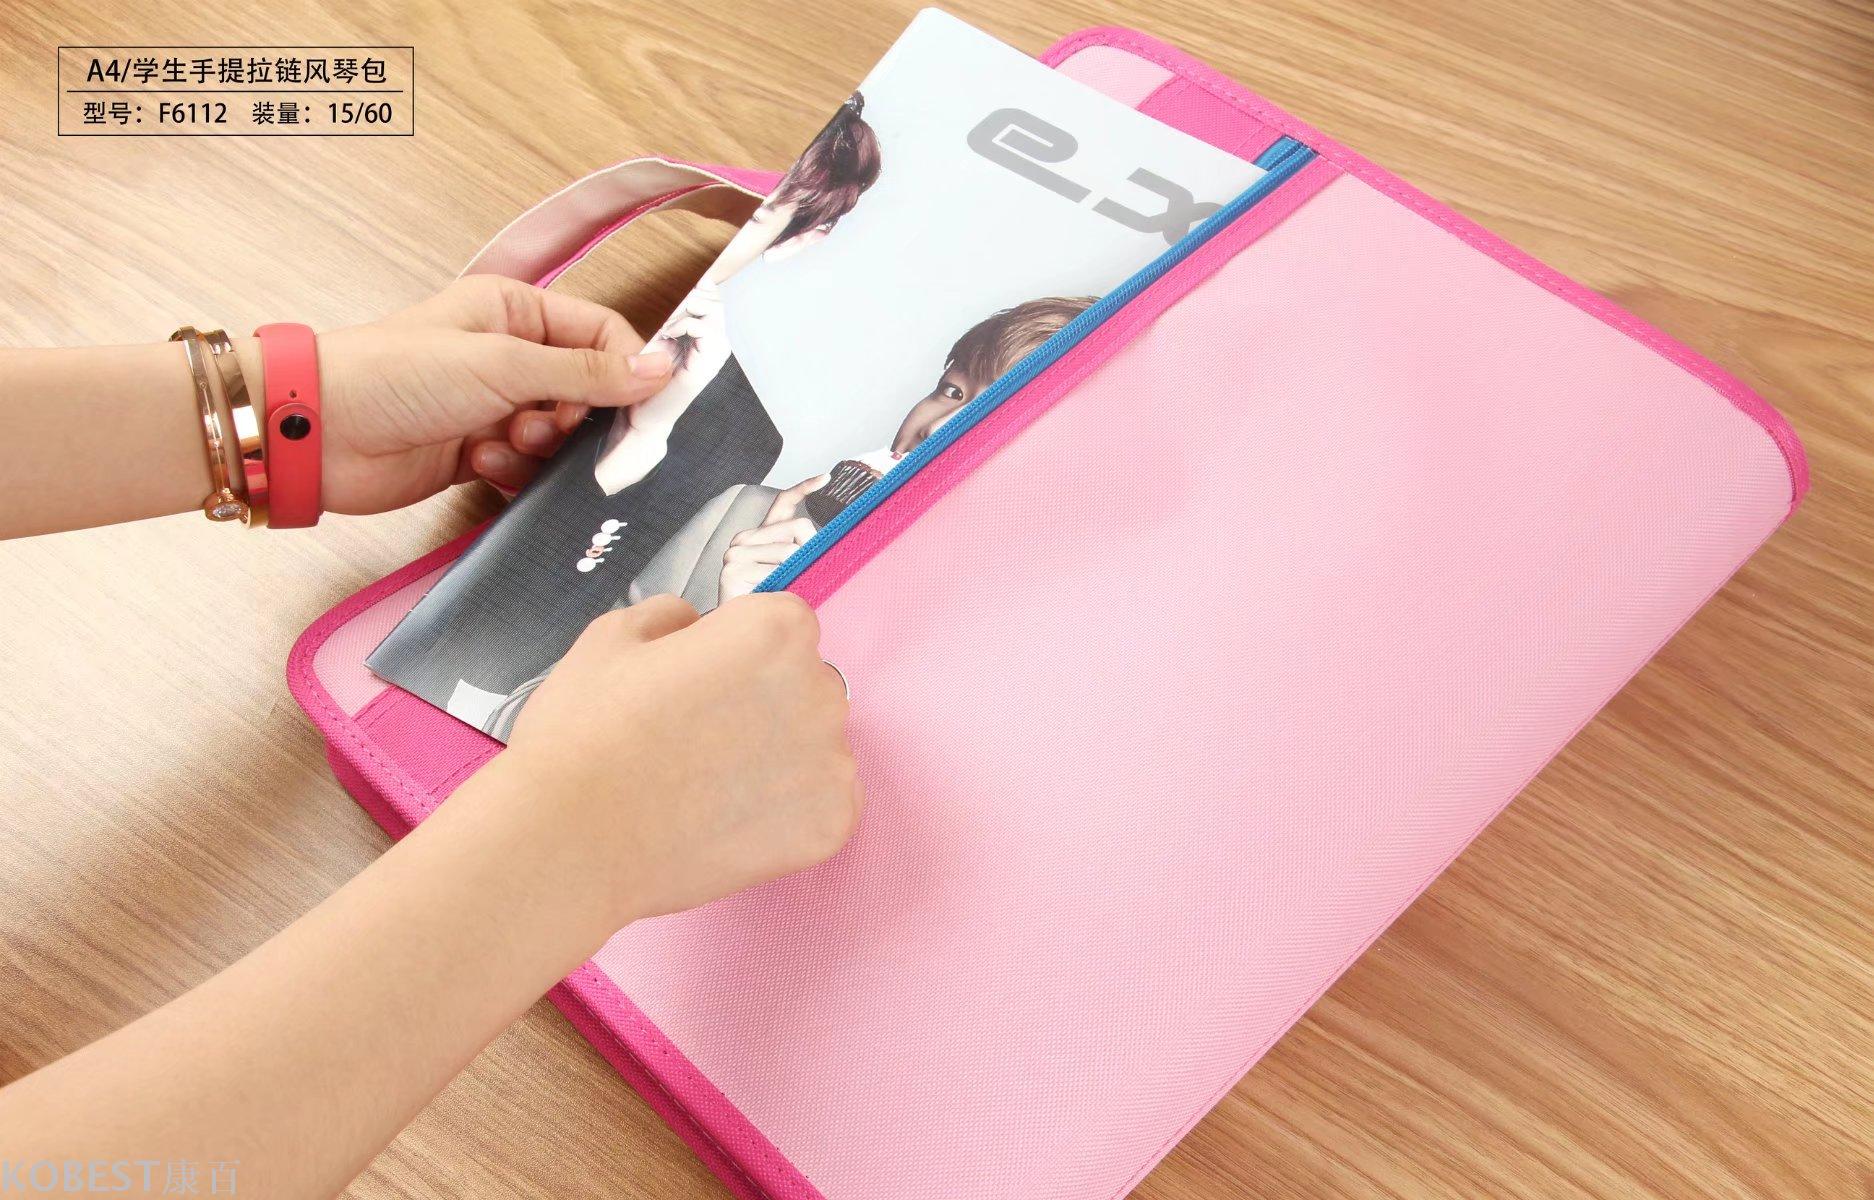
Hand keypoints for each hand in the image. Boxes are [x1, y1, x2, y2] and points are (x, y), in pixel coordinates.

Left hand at [303, 275, 674, 513]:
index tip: (647, 406)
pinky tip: (483, 465)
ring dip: (543, 450)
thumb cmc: (394, 376)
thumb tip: (661, 368)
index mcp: (514, 311)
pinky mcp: (478, 453)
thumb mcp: (503, 365)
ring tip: (507, 445)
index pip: (601, 333)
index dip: (628, 368)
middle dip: (579, 419)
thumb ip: (587, 373)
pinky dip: (515, 473)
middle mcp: (508, 355)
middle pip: (586, 392)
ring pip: (559, 437)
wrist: (319, 435)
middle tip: (555, 430)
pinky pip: (528, 470)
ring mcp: (493, 406)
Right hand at [494, 592, 859, 927]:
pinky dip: (787, 816)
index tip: (702, 684)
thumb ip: (672, 615)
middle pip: (805, 686)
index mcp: (775, 630)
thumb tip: (696, 624)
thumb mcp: (612, 636)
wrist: (570, 841)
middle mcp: (819, 688)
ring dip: (777, 761)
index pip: (783, 627)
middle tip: (697, 740)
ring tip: (705, 787)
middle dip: (762, 705)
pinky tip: (728, 821)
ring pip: (815, 748)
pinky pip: (824, 807)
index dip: (737, 654)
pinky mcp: (831, 825)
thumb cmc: (583, 735)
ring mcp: (831, 761)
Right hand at [717, 474, 828, 601]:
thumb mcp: (794, 573)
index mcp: (759, 535)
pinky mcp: (733, 570)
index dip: (804, 488)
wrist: (742, 636)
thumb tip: (821, 538)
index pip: (782, 503)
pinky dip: (784, 588)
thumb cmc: (771, 604)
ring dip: (797, 575)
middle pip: (799, 527)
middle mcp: (744, 538)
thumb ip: (803, 552)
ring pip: (791, 552)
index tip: (825, 478)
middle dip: (810, 552)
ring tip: (783, 593)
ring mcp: (735, 552)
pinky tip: (772, 598)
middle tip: (802, 578)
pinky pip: (777, 572)